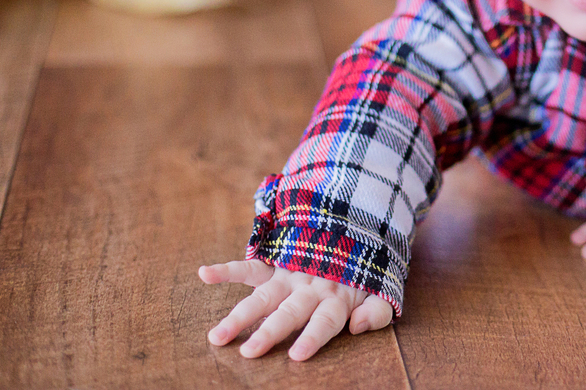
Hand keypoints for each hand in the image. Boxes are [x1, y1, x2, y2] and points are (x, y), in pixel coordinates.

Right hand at [198, 260, 392, 360]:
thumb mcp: (380, 292)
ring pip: (262, 297)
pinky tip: (204, 273)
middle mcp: (310, 288)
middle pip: (288, 313)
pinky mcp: (276, 265)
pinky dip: (227, 269)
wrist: (356, 230)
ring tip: (217, 336)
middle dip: (269, 332)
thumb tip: (358, 326)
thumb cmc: (364, 275)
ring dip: (240, 316)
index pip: (324, 322)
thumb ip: (377, 311)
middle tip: (248, 352)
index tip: (296, 355)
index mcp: (336, 299)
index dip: (312, 337)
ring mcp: (290, 276)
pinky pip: (250, 266)